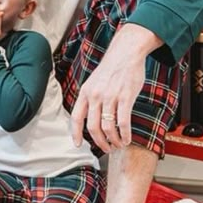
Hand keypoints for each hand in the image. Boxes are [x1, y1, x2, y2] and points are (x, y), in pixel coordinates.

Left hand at [70, 24, 159, 151]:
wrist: (125, 53)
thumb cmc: (111, 69)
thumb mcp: (94, 82)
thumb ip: (91, 98)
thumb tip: (91, 116)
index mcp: (85, 93)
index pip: (76, 117)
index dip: (75, 133)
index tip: (78, 144)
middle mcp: (94, 96)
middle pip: (92, 127)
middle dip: (99, 142)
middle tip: (106, 149)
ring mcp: (109, 97)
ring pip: (108, 127)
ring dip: (113, 140)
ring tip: (118, 145)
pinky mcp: (125, 97)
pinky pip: (123, 121)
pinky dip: (125, 134)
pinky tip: (127, 139)